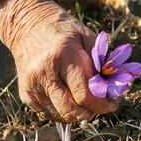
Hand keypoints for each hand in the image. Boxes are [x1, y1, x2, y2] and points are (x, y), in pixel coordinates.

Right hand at [0, 0, 118, 121]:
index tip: (112, 103)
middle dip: (91, 112)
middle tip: (100, 104)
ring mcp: (33, 86)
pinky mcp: (26, 95)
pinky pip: (50, 113)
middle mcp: (45, 73)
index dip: (102, 105)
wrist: (27, 26)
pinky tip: (67, 95)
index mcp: (64, 56)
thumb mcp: (87, 37)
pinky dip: (63, 110)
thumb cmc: (63, 31)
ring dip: (78, 112)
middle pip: (72, 110)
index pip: (85, 94)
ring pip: (62, 115)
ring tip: (83, 97)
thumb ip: (102, 62)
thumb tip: (115, 89)